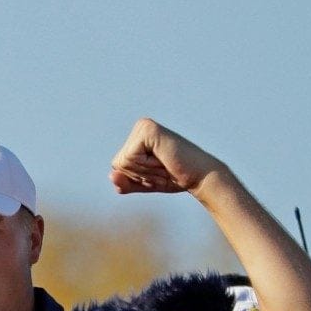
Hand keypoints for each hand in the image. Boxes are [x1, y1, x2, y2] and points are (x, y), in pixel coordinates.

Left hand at [109, 118, 226, 196]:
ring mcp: (143, 126)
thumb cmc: (174, 177)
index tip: (157, 170)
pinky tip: (163, 159)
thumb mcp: (143, 183)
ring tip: (164, 163)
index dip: (136, 176)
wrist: (199, 177)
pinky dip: (145, 166)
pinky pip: (130, 158)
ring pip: (123, 162)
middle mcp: (140, 127)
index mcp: (137, 137)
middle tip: (163, 167)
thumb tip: (111, 176)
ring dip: (144, 171)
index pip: (117, 166)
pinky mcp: (148, 129)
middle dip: (139, 174)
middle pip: (118, 163)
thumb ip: (124, 183)